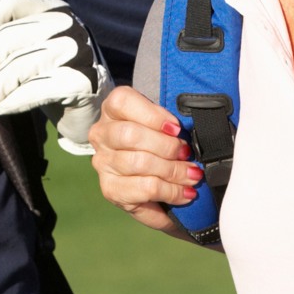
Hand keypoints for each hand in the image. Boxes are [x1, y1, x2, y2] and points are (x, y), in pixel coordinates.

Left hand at [0, 0, 109, 154]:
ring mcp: (78, 50)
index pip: (9, 0)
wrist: (90, 107)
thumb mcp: (28, 50)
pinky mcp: (84, 80)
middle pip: (10, 37)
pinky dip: (11, 102)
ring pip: (20, 66)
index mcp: (51, 8)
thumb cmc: (49, 75)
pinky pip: (37, 89)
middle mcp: (67, 23)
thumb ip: (4, 41)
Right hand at [87, 86, 204, 235]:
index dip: (152, 115)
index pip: (122, 101)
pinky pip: (145, 188)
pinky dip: (170, 191)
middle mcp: (101, 134)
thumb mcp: (162, 128)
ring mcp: (103, 163)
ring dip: (173, 171)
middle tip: (187, 154)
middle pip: (131, 134)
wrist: (150, 186)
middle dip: (167, 146)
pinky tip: (184, 193)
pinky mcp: (110, 189)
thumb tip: (188, 128)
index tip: (176, 129)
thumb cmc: (158, 148)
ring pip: (139, 163)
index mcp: (113, 111)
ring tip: (191, 175)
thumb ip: (168, 124)